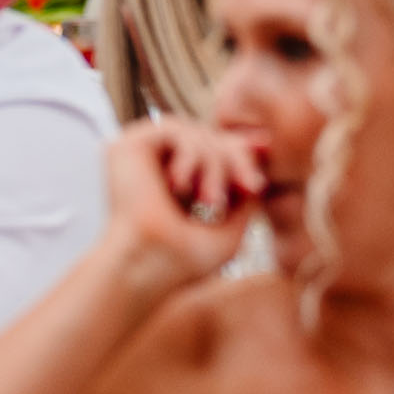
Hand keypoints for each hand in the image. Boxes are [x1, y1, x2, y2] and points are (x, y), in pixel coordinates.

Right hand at [101, 117, 265, 294]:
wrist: (149, 265)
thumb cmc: (184, 260)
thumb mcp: (229, 232)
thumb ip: (243, 202)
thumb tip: (258, 177)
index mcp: (175, 185)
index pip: (212, 152)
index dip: (240, 148)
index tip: (265, 149)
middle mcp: (156, 166)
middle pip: (209, 137)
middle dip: (238, 158)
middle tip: (250, 187)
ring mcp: (141, 156)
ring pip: (196, 133)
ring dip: (215, 164)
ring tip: (210, 202)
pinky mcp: (127, 146)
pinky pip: (174, 128)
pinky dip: (192, 155)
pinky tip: (184, 187)